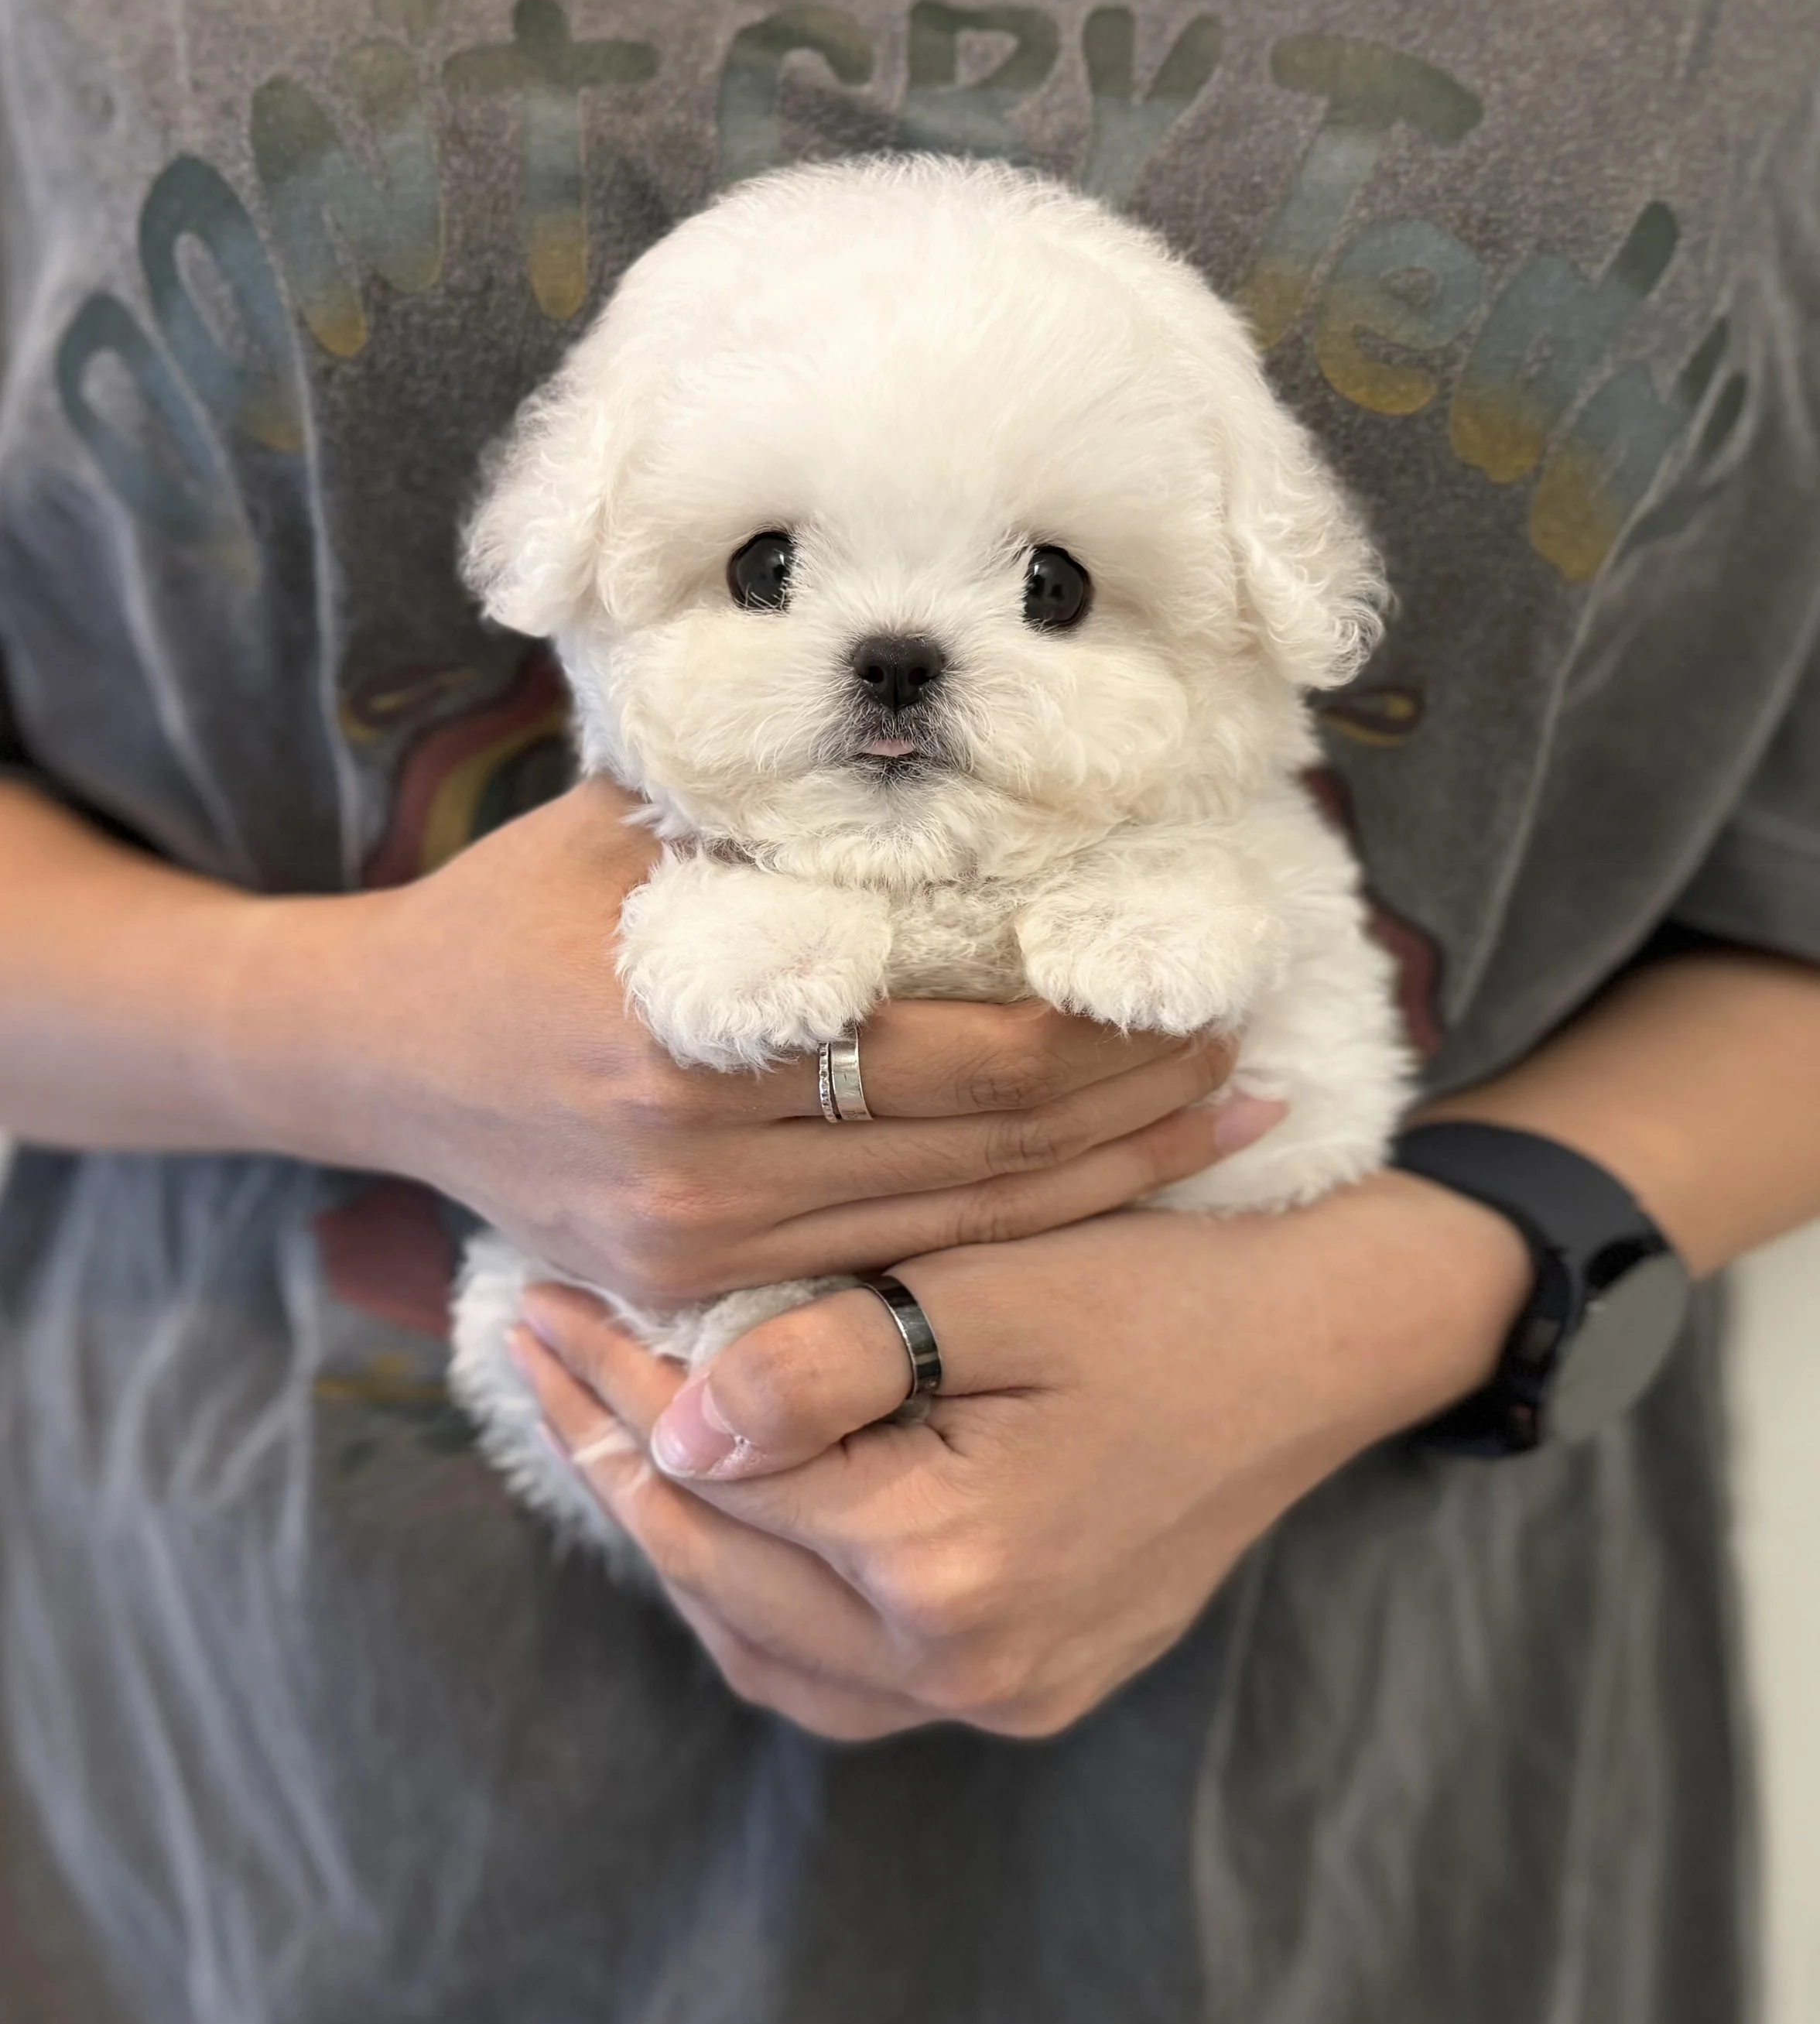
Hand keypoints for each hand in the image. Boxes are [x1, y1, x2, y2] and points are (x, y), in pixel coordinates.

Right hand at [228, 777, 1267, 1301]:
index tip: (1195, 989)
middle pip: (982, 1156)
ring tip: (1216, 1123)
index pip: (958, 1058)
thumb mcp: (634, 823)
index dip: (1097, 1038)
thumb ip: (779, 799)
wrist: (372, 1056)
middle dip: (1133, 1110)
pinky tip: (1095, 1196)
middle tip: (1243, 1058)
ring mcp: (695, 1249)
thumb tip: (954, 734)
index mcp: (693, 1040)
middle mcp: (699, 1169)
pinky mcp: (692, 1289)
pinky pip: (886, 1266)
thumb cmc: (514, 910)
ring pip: (956, 1232)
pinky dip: (1006, 1232)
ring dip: (1104, 1183)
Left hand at [504, 1172, 1529, 1736]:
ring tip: (600, 1432)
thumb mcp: (998, 1279)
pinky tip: (720, 1522)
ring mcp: (1004, 1701)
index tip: (540, 1298)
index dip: (616, 1382)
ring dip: (675, 1544)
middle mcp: (972, 1671)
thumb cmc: (1170, 1285)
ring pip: (768, 1653)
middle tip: (538, 1353)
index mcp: (956, 1566)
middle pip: (726, 1574)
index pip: (722, 1477)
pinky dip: (761, 1605)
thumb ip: (826, 1360)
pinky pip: (843, 1679)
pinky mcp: (1028, 1689)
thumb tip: (675, 1428)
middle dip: (616, 1456)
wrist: (1329, 1342)